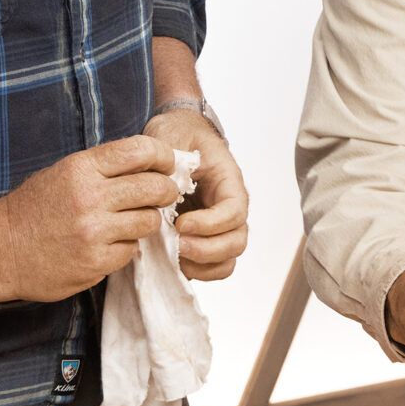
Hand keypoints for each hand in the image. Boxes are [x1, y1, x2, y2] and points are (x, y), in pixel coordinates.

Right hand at [0, 136, 179, 303]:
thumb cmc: (33, 209)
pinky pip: (131, 250)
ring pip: (149, 221)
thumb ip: (104, 168)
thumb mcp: (63, 173)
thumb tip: (153, 163)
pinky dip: (125, 247)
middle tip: (161, 195)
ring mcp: (93, 232)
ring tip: (127, 221)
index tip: (167, 165)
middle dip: (165, 190)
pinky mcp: (95, 263)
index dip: (162, 156)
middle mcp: (90, 198)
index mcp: (81, 168)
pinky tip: (107, 244)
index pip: (140, 151)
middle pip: (155, 187)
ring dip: (145, 221)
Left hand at [147, 108, 248, 280]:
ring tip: (173, 256)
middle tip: (176, 244)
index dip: (211, 224)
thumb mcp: (173, 135)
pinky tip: (170, 260)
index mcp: (228, 182)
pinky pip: (211, 266)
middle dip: (207, 249)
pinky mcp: (203, 239)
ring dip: (202, 265)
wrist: (176, 136)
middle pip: (237, 241)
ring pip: (227, 259)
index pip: (234, 211)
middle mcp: (229, 208)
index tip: (180, 223)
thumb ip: (171, 158)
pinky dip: (196, 271)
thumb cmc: (178, 134)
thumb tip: (168, 186)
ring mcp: (218, 227)